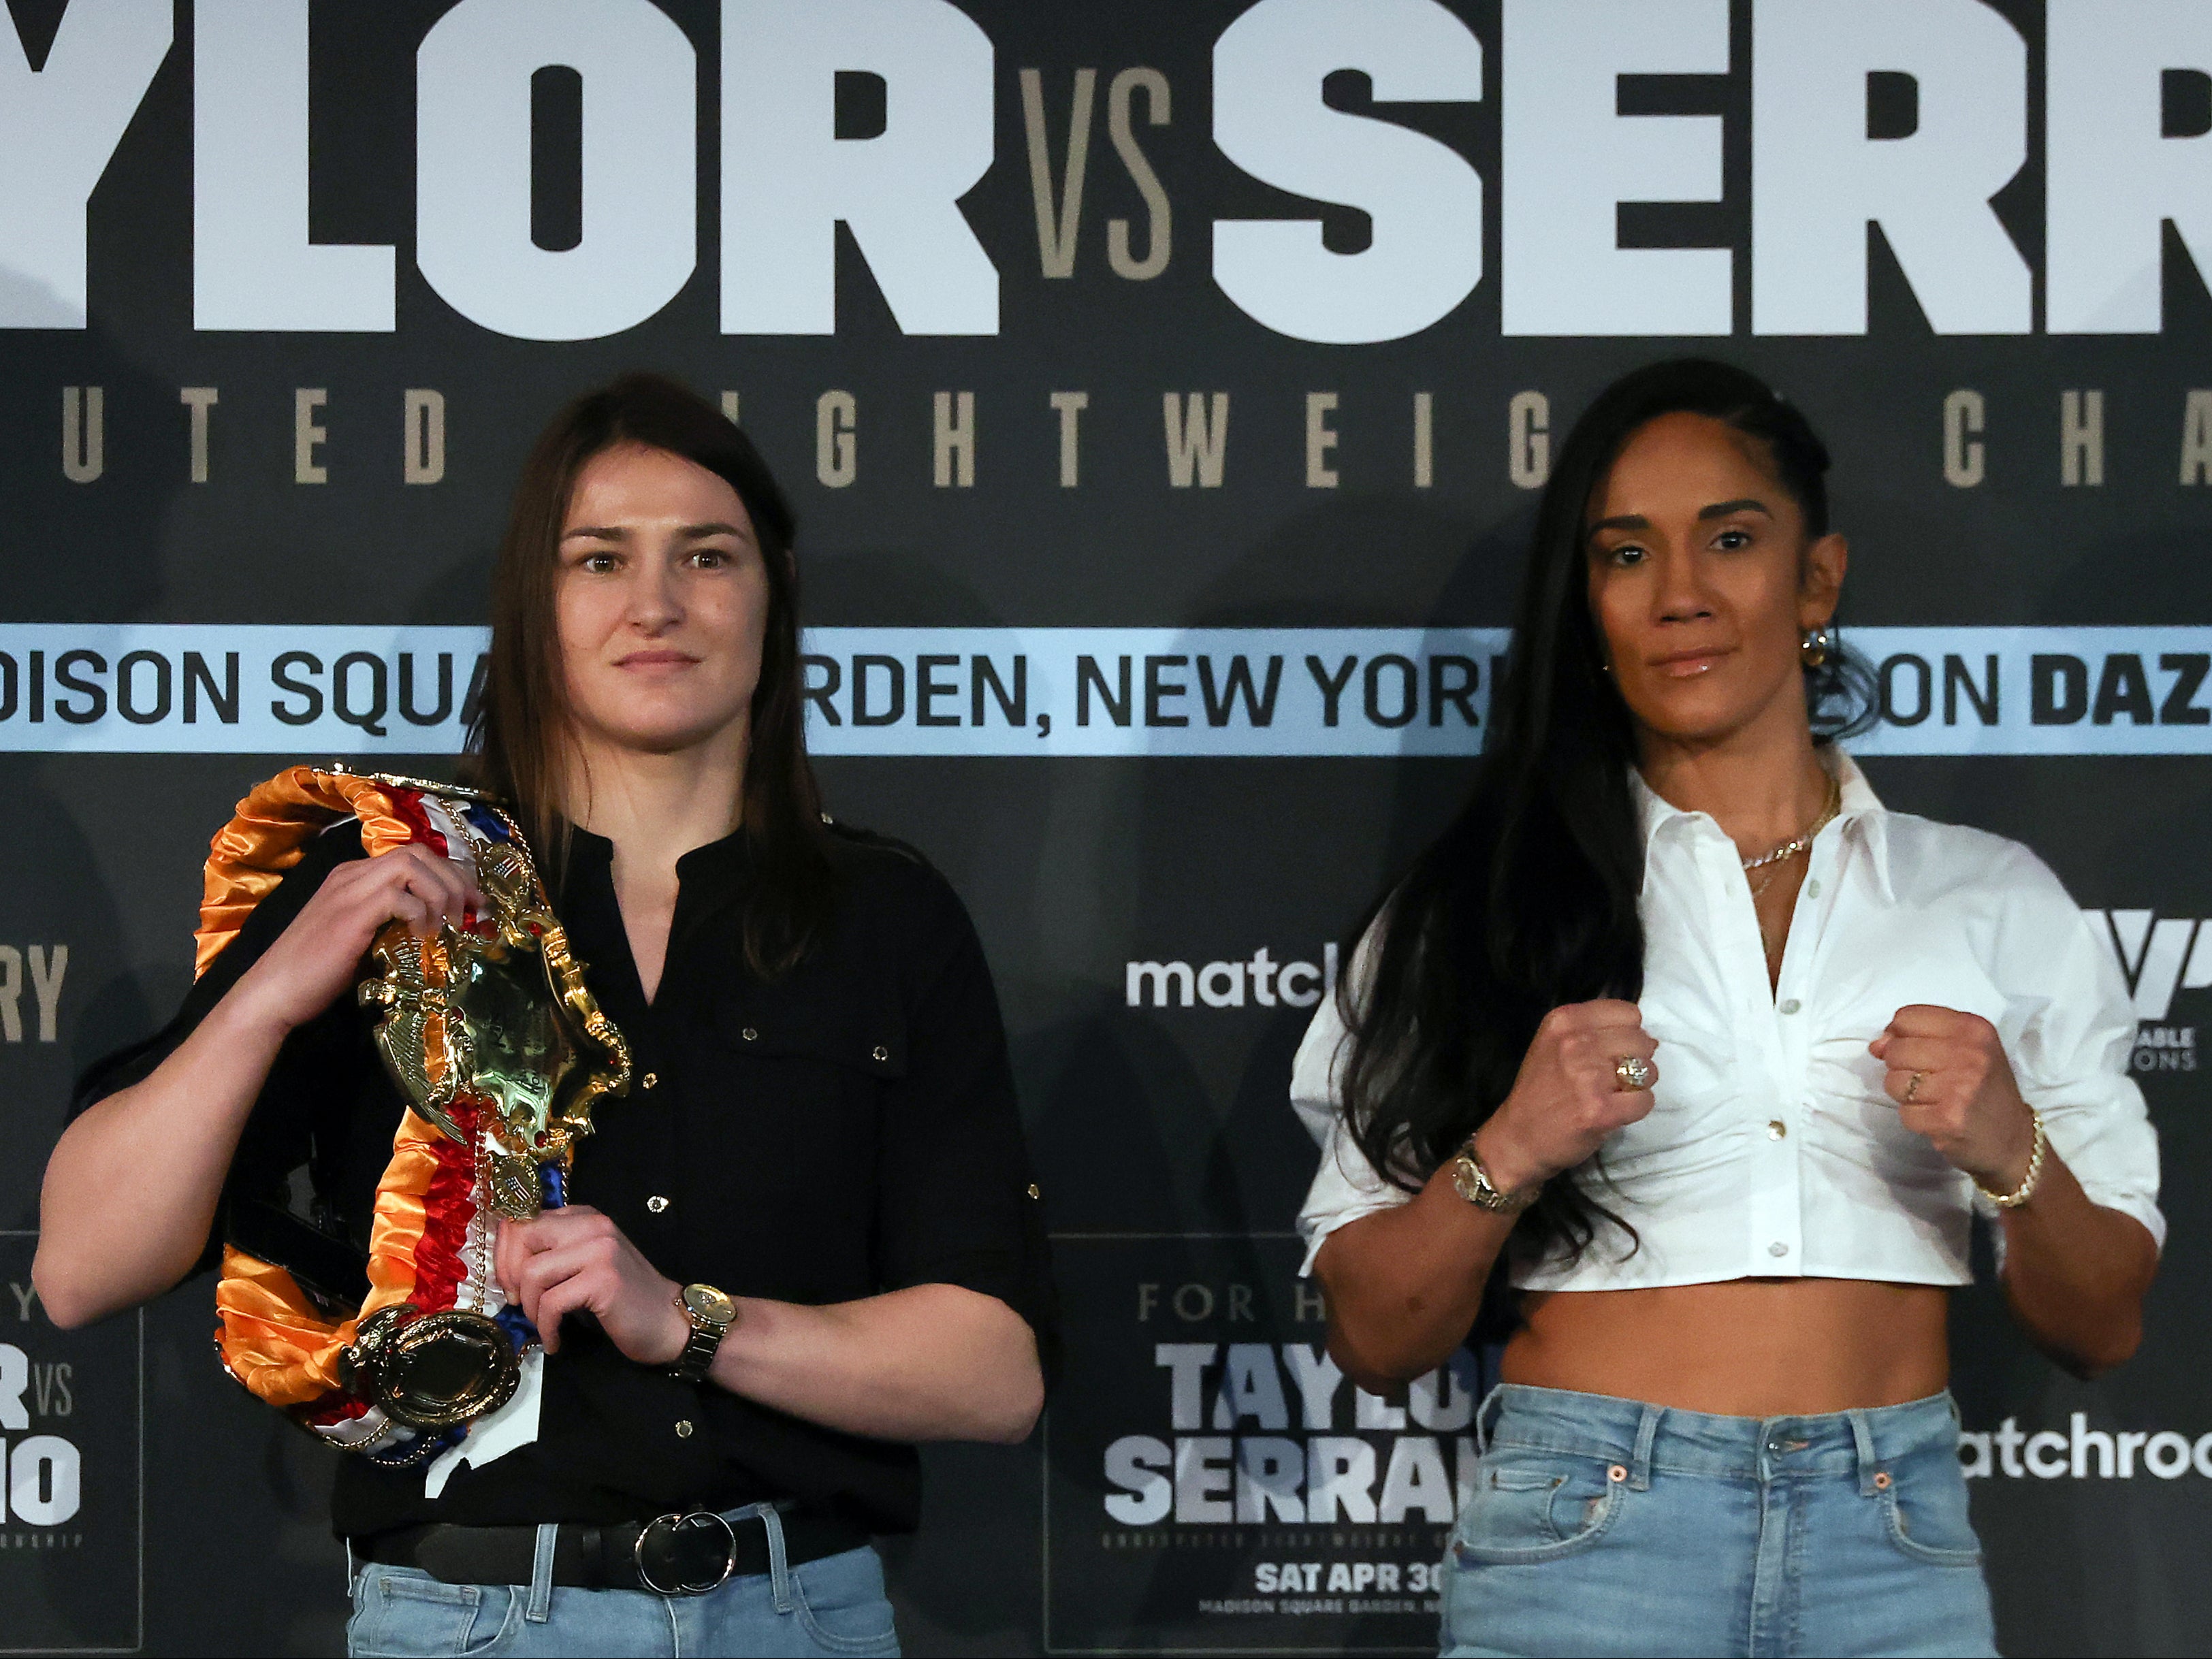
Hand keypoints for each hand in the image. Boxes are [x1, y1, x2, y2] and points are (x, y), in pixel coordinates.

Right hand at [230, 845, 484, 1033]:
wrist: (273, 993)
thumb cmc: (315, 971)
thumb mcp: (360, 936)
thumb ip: (389, 920)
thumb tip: (434, 925)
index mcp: (353, 876)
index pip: (412, 855)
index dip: (450, 875)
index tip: (472, 903)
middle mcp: (351, 875)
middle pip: (418, 852)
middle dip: (455, 878)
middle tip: (473, 911)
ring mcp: (348, 892)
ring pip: (411, 864)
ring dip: (442, 892)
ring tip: (449, 924)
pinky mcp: (350, 915)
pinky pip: (399, 896)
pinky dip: (421, 913)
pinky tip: (422, 937)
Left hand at [494, 1204, 688, 1364]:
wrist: (669, 1321)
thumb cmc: (624, 1298)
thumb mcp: (586, 1263)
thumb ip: (555, 1252)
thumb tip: (506, 1264)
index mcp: (585, 1216)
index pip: (525, 1219)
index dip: (505, 1252)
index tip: (511, 1284)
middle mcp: (593, 1224)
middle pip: (524, 1237)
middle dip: (511, 1275)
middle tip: (520, 1303)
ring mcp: (600, 1250)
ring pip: (533, 1272)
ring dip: (530, 1308)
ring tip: (543, 1325)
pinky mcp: (604, 1279)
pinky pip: (551, 1303)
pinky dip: (546, 1328)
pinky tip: (556, 1341)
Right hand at [1475, 1000, 1658, 1192]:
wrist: (1519, 1137)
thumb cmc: (1541, 1089)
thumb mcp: (1554, 1043)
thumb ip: (1594, 1030)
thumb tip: (1650, 1039)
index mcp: (1564, 1021)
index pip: (1628, 1013)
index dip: (1628, 1034)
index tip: (1613, 1051)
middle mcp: (1575, 1043)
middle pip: (1641, 1041)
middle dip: (1636, 1060)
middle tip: (1614, 1077)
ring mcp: (1588, 1077)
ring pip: (1647, 1071)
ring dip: (1638, 1085)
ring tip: (1614, 1094)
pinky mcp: (1601, 1110)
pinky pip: (1645, 1101)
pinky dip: (1636, 1108)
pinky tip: (1616, 1112)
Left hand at [1870, 1005, 2036, 1189]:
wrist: (2013, 1141)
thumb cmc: (1983, 1089)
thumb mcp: (1963, 1050)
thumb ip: (1918, 1038)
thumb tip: (1876, 1045)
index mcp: (1973, 1028)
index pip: (1906, 1017)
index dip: (1899, 1036)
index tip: (1914, 1051)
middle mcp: (1969, 1054)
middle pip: (1895, 1050)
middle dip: (1901, 1068)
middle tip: (1929, 1082)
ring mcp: (1959, 1087)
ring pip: (1894, 1082)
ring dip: (1906, 1096)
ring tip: (1934, 1100)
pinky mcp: (1948, 1119)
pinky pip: (1904, 1113)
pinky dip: (1915, 1119)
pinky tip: (1938, 1119)